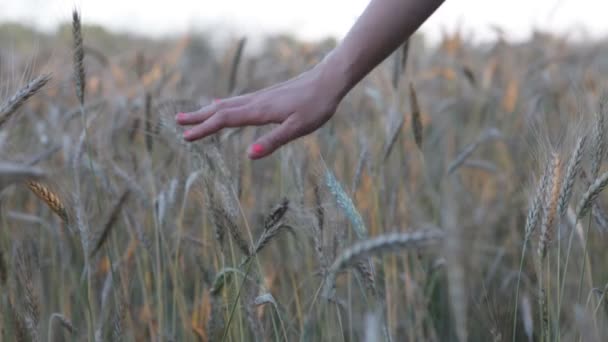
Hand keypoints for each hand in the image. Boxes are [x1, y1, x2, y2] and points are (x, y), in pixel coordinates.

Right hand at [175, 64, 343, 159]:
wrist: (327, 80)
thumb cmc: (315, 106)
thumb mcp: (298, 128)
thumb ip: (274, 141)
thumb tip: (250, 156)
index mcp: (259, 112)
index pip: (224, 120)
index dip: (204, 129)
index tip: (186, 137)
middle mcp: (255, 102)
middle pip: (220, 109)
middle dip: (198, 117)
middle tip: (177, 122)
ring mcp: (260, 98)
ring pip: (227, 104)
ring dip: (207, 110)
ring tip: (191, 115)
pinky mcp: (266, 97)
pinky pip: (237, 102)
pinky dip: (222, 105)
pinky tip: (220, 104)